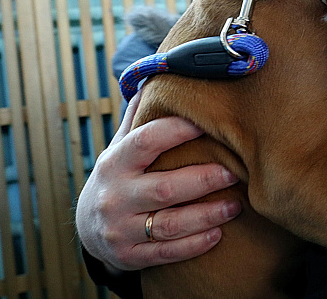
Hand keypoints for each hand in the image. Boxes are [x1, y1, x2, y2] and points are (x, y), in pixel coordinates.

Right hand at [75, 90, 241, 272]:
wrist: (90, 228)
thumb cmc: (121, 175)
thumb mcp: (122, 146)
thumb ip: (141, 116)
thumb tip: (162, 70)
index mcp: (115, 162)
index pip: (146, 142)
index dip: (177, 130)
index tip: (208, 122)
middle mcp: (115, 197)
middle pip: (164, 188)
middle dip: (203, 179)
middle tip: (235, 169)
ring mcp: (121, 230)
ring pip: (169, 225)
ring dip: (207, 215)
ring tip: (236, 205)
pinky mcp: (129, 257)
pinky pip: (167, 254)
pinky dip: (194, 245)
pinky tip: (219, 233)